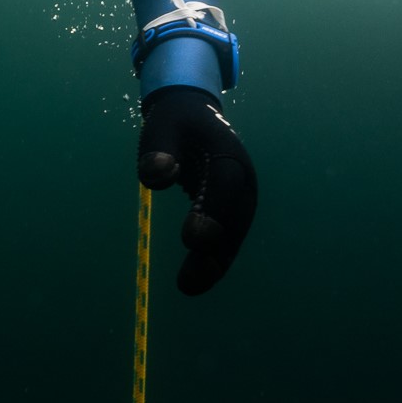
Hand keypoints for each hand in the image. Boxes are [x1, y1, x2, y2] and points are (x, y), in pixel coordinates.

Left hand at [137, 86, 257, 294]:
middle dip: (216, 250)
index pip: (226, 183)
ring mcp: (240, 195)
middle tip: (189, 281)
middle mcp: (243, 177)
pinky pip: (226, 236)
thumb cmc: (175, 122)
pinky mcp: (230, 209)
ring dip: (214, 262)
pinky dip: (213, 258)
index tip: (191, 239)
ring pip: (233, 233)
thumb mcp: (162, 127)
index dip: (213, 211)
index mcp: (229, 152)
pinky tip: (195, 279)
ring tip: (188, 286)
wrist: (192, 115)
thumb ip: (158, 150)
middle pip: (236, 217)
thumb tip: (158, 175)